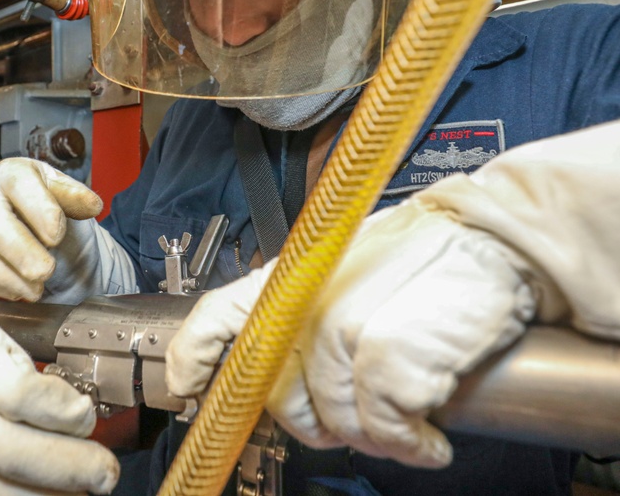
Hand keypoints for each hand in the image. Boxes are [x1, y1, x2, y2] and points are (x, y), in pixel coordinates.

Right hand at [0, 158, 103, 300]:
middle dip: (21, 251)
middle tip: (46, 271)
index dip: (38, 209)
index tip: (57, 234)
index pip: (18, 184)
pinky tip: (19, 291)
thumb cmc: (48, 206)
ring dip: (8, 276)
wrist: (31, 222)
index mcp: (10, 172)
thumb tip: (92, 205)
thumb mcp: (66, 197)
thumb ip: (76, 198)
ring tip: (37, 289)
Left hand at [167, 202, 536, 467]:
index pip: (219, 314)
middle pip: (279, 391)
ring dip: (373, 438)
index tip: (188, 388)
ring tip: (405, 430)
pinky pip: (381, 425)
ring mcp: (343, 323)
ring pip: (333, 415)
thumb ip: (310, 308)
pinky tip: (426, 439)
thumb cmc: (429, 258)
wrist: (495, 240)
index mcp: (293, 274)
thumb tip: (287, 367)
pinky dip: (408, 443)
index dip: (195, 357)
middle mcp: (308, 296)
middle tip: (354, 425)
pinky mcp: (388, 351)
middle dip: (313, 423)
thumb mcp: (352, 269)